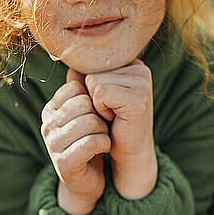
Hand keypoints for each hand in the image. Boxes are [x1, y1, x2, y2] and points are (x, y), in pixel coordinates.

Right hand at [41, 69, 110, 214]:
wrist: (88, 180)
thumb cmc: (89, 140)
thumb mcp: (85, 112)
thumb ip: (82, 89)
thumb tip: (79, 62)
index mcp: (51, 108)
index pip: (76, 87)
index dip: (94, 98)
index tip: (98, 111)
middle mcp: (47, 124)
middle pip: (84, 103)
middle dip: (100, 114)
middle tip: (103, 126)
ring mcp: (52, 144)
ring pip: (90, 122)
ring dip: (104, 130)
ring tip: (103, 137)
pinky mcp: (63, 163)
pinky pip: (91, 143)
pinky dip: (104, 143)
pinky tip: (103, 147)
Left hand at [83, 59, 157, 199]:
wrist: (128, 152)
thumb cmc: (111, 122)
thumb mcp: (95, 96)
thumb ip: (84, 78)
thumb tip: (71, 66)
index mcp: (131, 63)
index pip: (92, 62)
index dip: (91, 86)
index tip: (108, 102)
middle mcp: (140, 68)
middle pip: (92, 70)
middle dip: (93, 95)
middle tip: (111, 111)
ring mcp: (142, 82)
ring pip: (93, 81)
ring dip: (96, 103)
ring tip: (112, 114)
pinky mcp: (138, 98)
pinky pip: (100, 93)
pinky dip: (100, 109)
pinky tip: (114, 119)